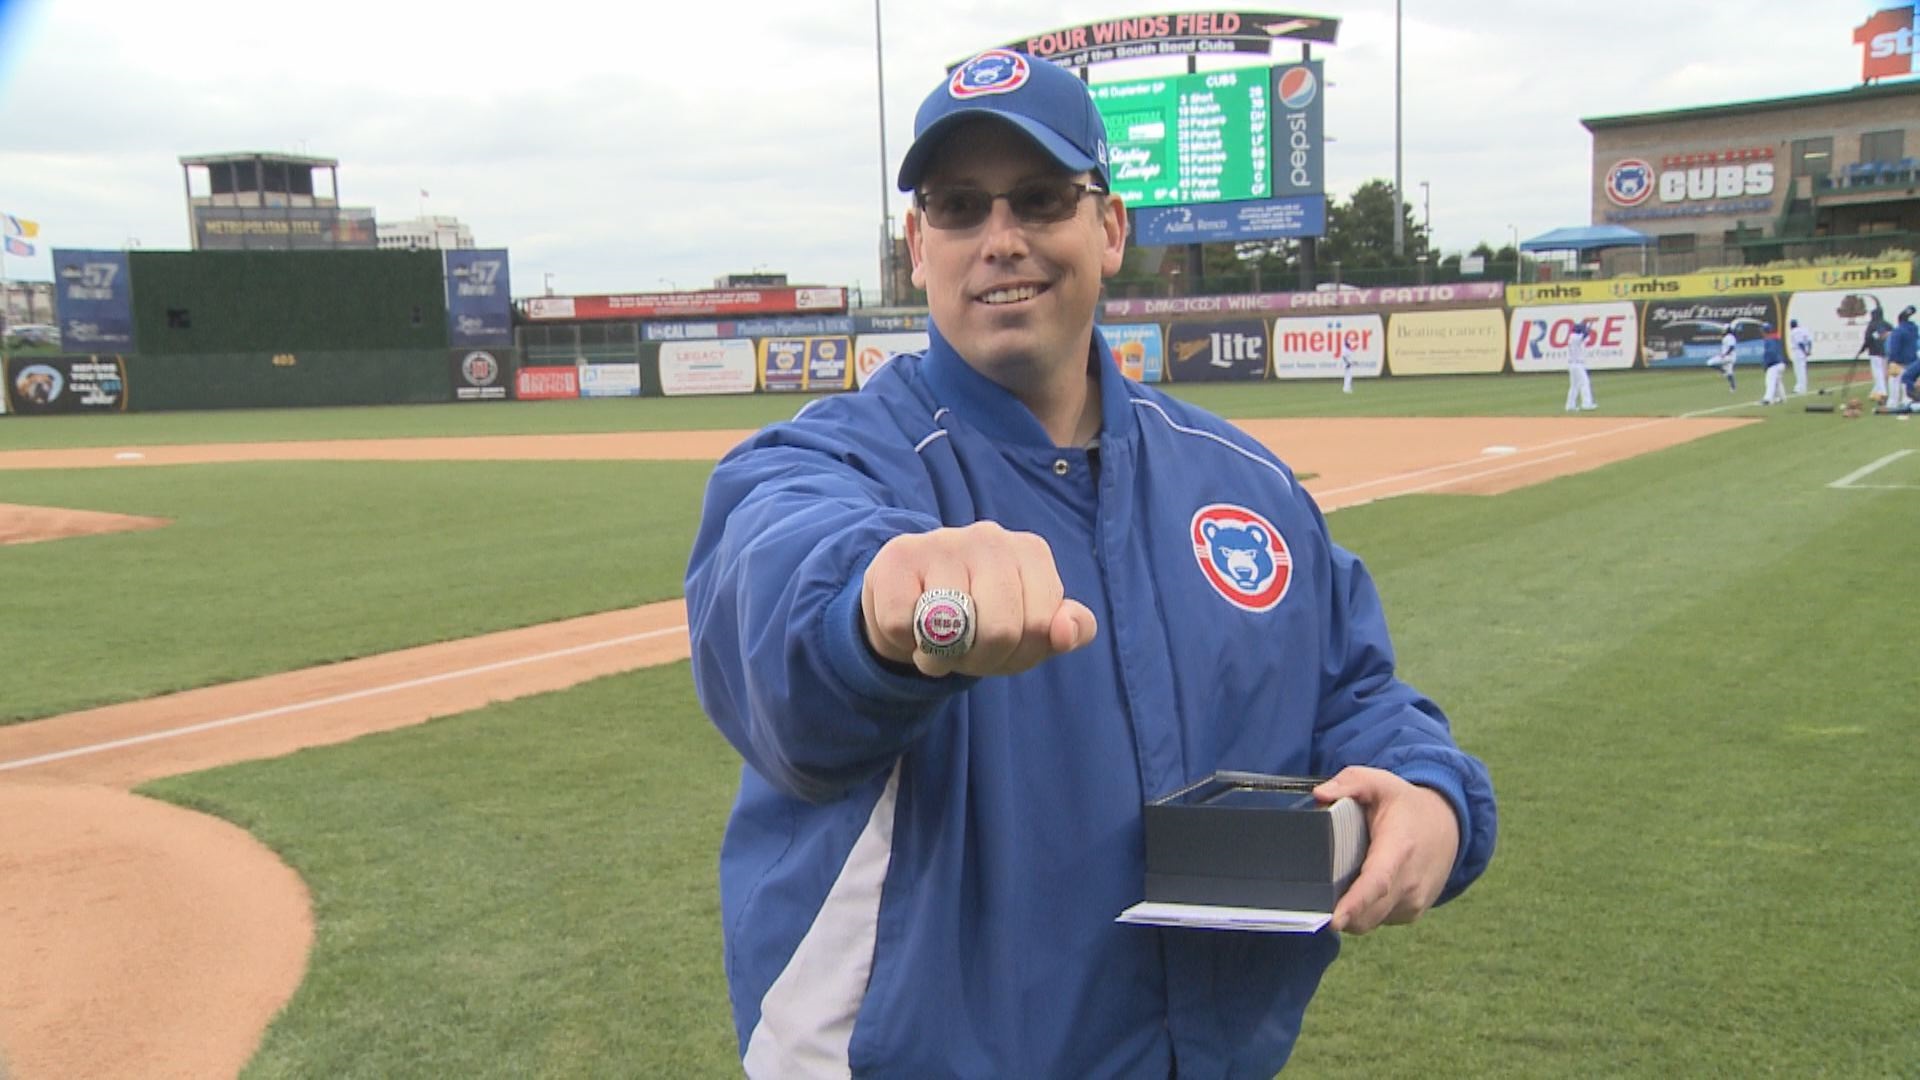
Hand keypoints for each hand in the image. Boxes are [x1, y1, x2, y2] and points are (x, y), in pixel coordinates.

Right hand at [861, 522, 1096, 678]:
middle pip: (1000, 630)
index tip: (1002, 647)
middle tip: (963, 653)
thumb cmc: (981, 618)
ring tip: (934, 640)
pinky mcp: (899, 555)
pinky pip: (902, 623)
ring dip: (937, 657)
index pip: (1042, 627)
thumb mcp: (1031, 630)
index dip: (1018, 655)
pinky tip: (908, 625)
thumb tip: (1066, 631)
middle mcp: (991, 538)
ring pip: (950, 630)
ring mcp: (944, 541)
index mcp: (1032, 552)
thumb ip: (1069, 631)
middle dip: (979, 660)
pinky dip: (902, 641)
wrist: (910, 604)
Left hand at [1315, 766, 1460, 934]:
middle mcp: (1410, 882)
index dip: (1355, 903)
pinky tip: (1357, 888)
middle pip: (1368, 912)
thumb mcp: (1380, 782)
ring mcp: (1414, 902)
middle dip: (1338, 912)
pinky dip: (1363, 912)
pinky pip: (1378, 920)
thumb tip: (1319, 795)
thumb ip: (1349, 783)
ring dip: (1349, 912)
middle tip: (1314, 898)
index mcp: (1400, 848)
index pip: (1377, 882)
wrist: (1448, 826)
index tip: (1335, 920)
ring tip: (1338, 885)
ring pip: (1369, 921)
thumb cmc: (1406, 805)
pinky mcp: (1411, 913)